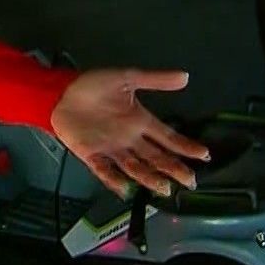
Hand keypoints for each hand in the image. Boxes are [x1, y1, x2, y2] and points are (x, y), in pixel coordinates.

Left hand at [50, 68, 209, 196]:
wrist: (61, 93)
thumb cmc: (94, 86)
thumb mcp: (126, 78)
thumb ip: (155, 80)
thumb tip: (185, 76)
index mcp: (140, 121)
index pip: (168, 137)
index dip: (185, 146)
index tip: (204, 155)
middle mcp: (130, 139)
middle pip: (157, 158)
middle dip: (174, 169)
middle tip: (190, 181)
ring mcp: (112, 149)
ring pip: (136, 168)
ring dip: (150, 178)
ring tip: (165, 188)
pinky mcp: (92, 155)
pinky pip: (105, 170)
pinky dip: (114, 180)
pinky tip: (125, 188)